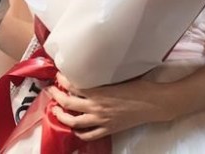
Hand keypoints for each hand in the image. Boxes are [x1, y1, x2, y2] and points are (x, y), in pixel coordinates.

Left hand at [45, 73, 167, 140]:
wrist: (154, 103)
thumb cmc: (140, 86)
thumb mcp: (119, 77)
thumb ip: (104, 77)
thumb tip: (93, 69)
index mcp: (99, 91)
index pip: (73, 86)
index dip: (62, 80)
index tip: (58, 75)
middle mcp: (97, 106)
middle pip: (68, 103)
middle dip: (56, 96)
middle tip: (50, 90)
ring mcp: (101, 120)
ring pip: (74, 121)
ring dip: (61, 115)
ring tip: (55, 110)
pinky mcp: (108, 129)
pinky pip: (89, 134)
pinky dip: (79, 133)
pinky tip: (75, 129)